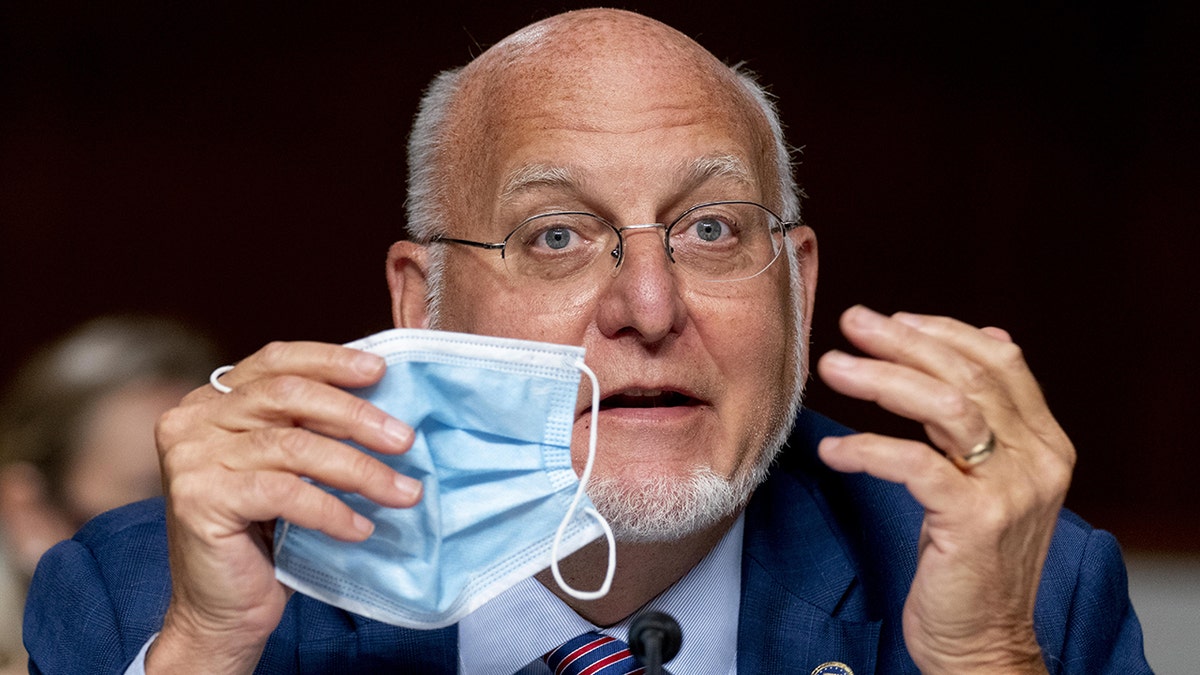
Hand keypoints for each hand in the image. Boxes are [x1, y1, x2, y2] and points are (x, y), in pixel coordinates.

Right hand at [147, 342, 422, 673]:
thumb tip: (385, 404)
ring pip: (293, 447)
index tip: (380, 371)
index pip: (275, 362)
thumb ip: (312, 428)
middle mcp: (192, 421)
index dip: (330, 361)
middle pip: (288, 396)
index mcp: (212, 401)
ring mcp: (190, 458)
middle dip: (355, 415)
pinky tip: (361, 527)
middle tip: (405, 439)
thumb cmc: (266, 537)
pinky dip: (331, 509)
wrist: (223, 611)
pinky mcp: (199, 499)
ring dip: (359, 469)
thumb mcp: (290, 468)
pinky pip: (284, 492)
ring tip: (403, 491)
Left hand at [817, 305, 1073, 673]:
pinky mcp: (977, 522)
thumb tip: (973, 343)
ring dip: (882, 379)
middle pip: (969, 375)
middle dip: (903, 342)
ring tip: (833, 367)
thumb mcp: (984, 483)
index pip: (1001, 362)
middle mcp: (1039, 459)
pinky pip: (914, 464)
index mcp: (1044, 443)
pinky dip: (866, 448)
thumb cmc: (969, 560)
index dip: (945, 331)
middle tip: (851, 321)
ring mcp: (1012, 490)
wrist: (981, 640)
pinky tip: (833, 449)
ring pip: (947, 408)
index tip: (893, 318)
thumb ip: (982, 422)